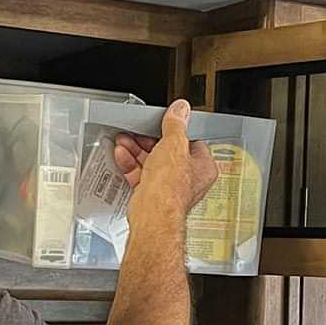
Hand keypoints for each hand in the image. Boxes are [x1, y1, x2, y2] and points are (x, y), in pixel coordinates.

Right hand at [114, 101, 218, 216]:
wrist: (152, 215)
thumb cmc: (170, 189)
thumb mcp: (174, 145)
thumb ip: (176, 125)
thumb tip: (181, 109)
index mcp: (203, 167)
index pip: (191, 141)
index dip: (175, 131)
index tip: (163, 123)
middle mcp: (189, 179)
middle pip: (168, 152)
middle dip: (148, 140)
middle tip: (137, 131)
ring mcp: (169, 188)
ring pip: (152, 162)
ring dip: (136, 150)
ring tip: (125, 140)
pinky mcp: (151, 194)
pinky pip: (141, 174)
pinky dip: (131, 163)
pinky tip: (122, 154)